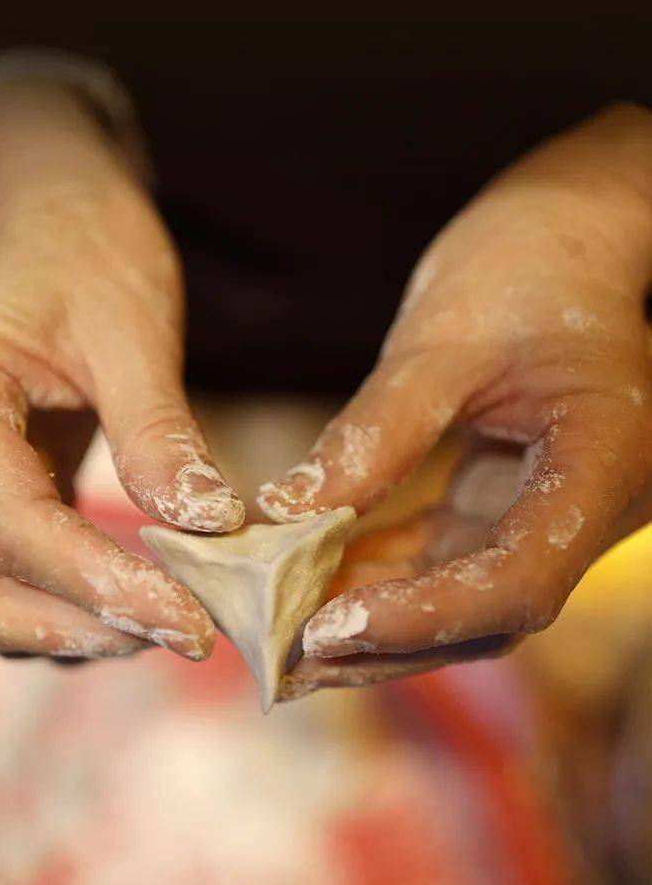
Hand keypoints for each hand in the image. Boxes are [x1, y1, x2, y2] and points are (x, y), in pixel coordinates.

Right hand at [0, 78, 243, 660]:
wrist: (62, 219)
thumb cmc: (90, 253)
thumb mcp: (133, 330)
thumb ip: (158, 431)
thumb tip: (205, 528)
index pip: (10, 525)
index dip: (97, 583)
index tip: (188, 617)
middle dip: (81, 624)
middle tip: (188, 631)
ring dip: (74, 625)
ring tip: (172, 617)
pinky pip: (13, 574)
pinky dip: (71, 601)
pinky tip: (143, 594)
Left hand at [258, 106, 651, 700]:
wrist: (572, 228)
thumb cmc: (528, 260)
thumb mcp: (446, 339)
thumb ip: (377, 432)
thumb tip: (290, 515)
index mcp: (603, 465)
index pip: (519, 579)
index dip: (423, 616)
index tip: (326, 628)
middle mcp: (589, 507)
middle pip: (489, 609)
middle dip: (386, 639)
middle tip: (282, 657)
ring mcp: (553, 507)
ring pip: (462, 593)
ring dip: (375, 615)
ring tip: (281, 629)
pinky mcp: (512, 494)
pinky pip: (447, 552)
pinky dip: (382, 570)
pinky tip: (312, 576)